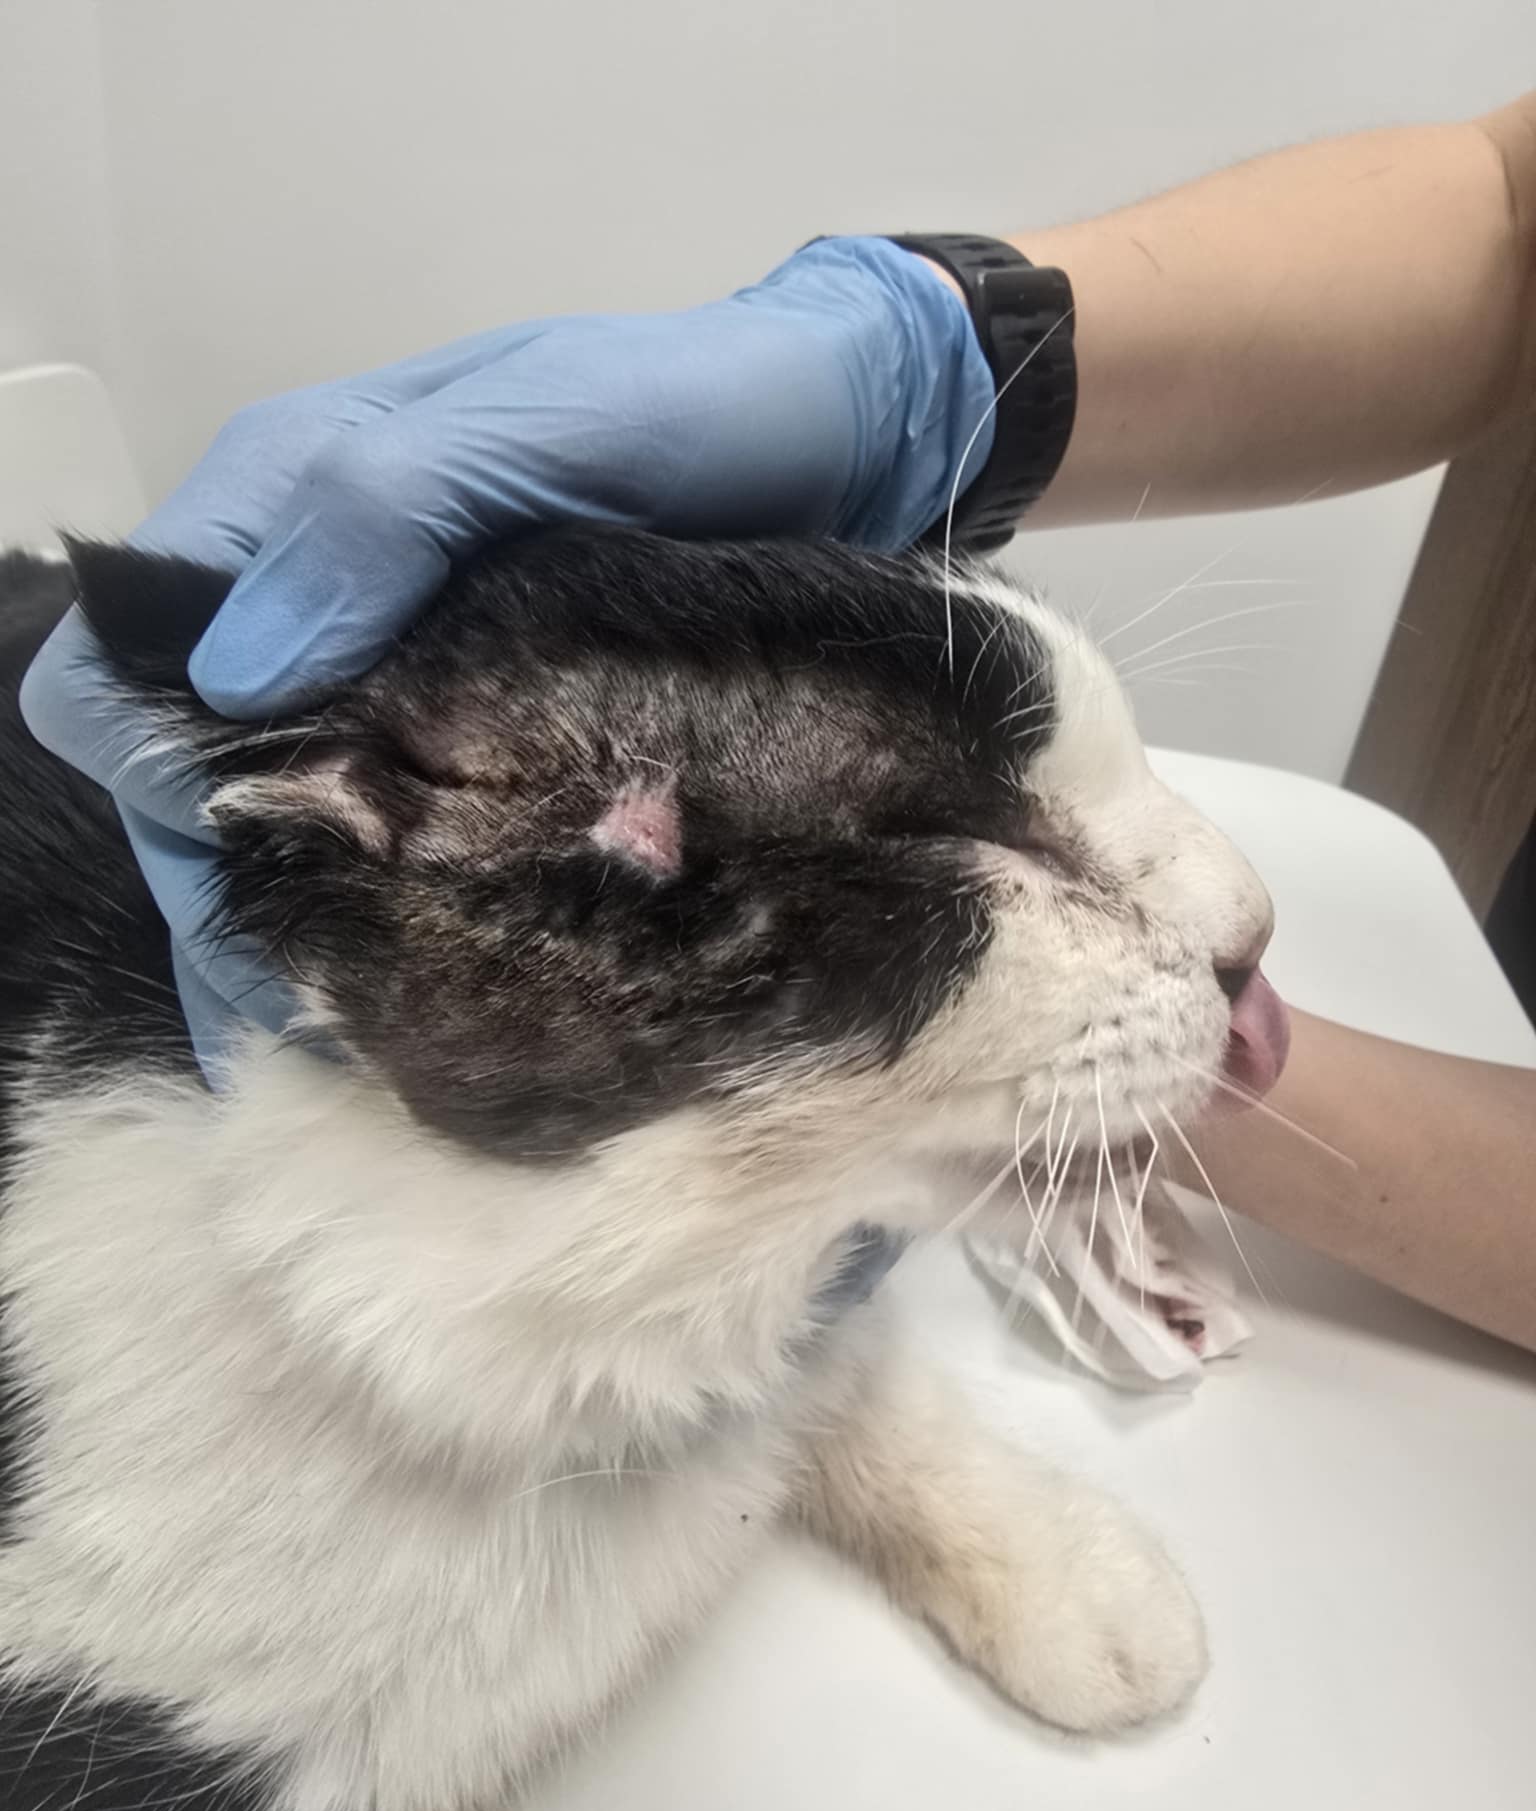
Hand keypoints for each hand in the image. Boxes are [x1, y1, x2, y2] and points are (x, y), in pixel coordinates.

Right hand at [20, 238, 993, 1071]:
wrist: (860, 441)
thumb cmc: (718, 402)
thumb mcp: (558, 417)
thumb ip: (388, 506)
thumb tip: (236, 674)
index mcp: (296, 509)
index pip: (120, 679)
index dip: (162, 789)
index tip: (272, 873)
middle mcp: (325, 614)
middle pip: (191, 797)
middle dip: (241, 906)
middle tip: (337, 1006)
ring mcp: (408, 693)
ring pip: (291, 849)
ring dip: (318, 952)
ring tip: (376, 1047)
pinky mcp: (491, 753)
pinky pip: (402, 860)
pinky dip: (400, 939)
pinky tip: (432, 1017)